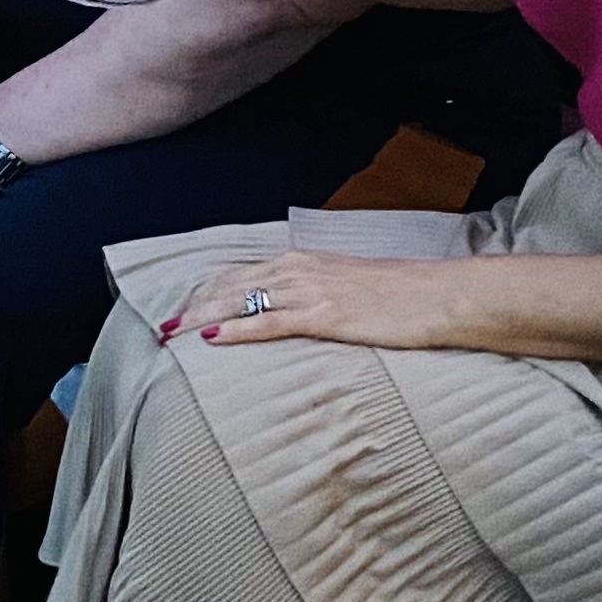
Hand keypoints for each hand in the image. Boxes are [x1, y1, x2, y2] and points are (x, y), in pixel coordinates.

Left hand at [168, 251, 474, 352]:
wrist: (439, 296)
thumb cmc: (400, 296)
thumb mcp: (348, 286)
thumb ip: (315, 293)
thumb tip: (290, 311)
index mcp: (303, 260)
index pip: (239, 272)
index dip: (205, 292)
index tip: (180, 310)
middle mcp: (299, 269)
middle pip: (229, 284)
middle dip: (192, 306)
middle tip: (162, 329)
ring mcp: (311, 291)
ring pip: (241, 301)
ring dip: (202, 319)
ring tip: (172, 337)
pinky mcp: (325, 315)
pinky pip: (271, 322)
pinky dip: (237, 330)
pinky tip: (213, 341)